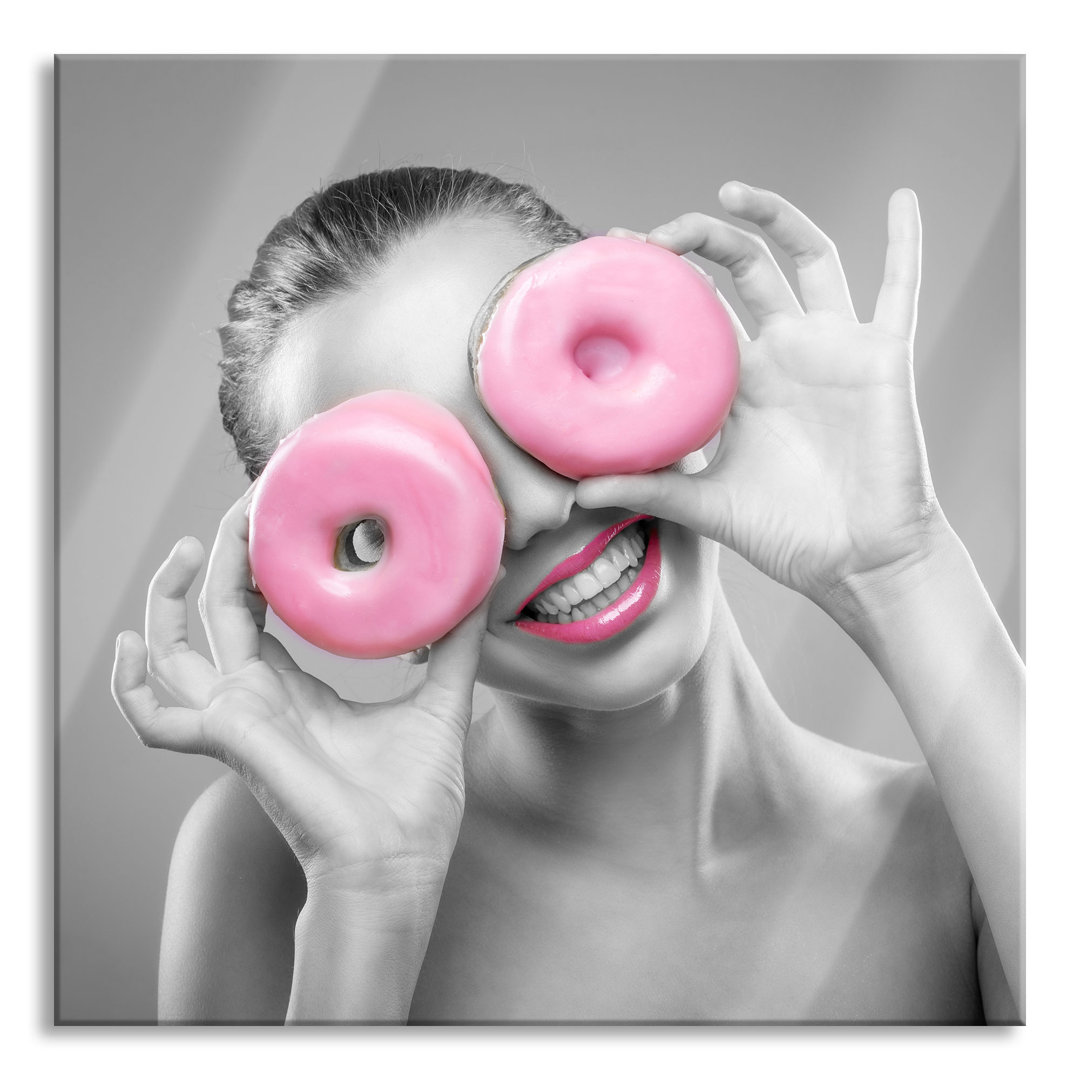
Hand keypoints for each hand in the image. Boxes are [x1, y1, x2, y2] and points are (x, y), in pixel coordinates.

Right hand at [112, 489, 498, 895]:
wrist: (398, 867)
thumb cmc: (413, 802)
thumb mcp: (441, 700)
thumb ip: (457, 642)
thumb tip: (483, 582)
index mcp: (298, 692)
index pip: (260, 614)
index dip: (259, 563)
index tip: (278, 513)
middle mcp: (260, 699)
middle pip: (216, 614)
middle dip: (222, 556)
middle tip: (248, 502)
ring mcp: (239, 719)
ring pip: (176, 649)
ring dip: (170, 597)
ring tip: (190, 544)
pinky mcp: (231, 738)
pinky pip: (155, 718)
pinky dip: (131, 687)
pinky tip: (132, 643)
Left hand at [579, 183, 946, 612]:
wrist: (857, 561)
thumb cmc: (787, 534)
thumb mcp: (707, 506)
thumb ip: (649, 488)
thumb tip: (579, 493)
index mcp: (740, 383)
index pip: (696, 313)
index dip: (661, 282)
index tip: (614, 256)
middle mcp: (783, 354)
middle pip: (739, 271)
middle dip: (697, 242)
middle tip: (654, 234)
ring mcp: (831, 348)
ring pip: (805, 259)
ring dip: (773, 217)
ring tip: (731, 190)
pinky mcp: (880, 355)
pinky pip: (900, 289)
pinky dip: (906, 245)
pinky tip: (905, 199)